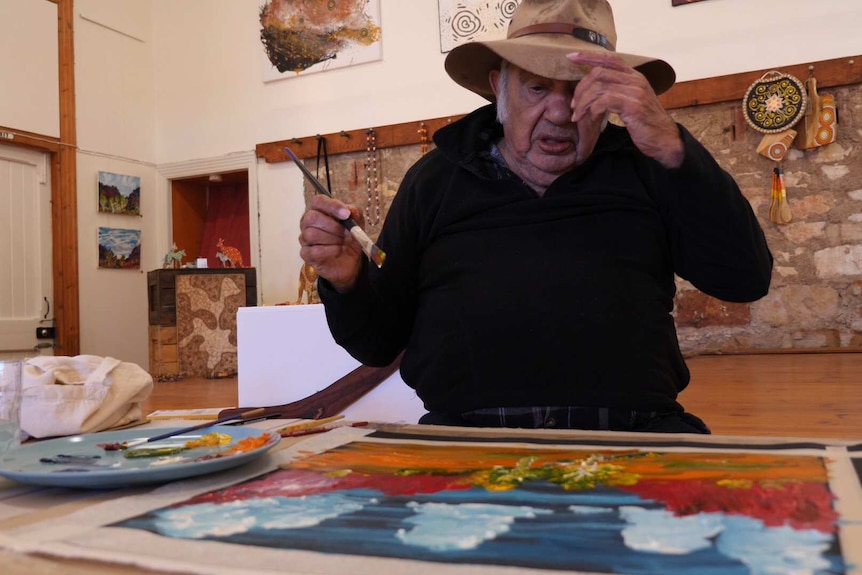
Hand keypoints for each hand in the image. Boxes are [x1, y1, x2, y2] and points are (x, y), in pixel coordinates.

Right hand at [298, 195, 364, 291]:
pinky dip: (329, 250)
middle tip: (346, 232)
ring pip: (312, 234)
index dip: (332, 206)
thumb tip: (350, 211)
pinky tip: (338, 250)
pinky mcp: (306, 254)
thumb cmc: (349, 238)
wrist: (349, 261)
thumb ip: (355, 214)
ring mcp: (305, 238)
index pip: (318, 201)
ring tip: (343, 242)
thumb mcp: (357, 224)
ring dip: (332, 239)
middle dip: (333, 226)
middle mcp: (308, 222)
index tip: (346, 214)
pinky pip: (314, 250)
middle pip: (312, 217)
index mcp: (319, 210)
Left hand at [567, 52, 683, 168]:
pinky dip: (593, 109)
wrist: (664, 139)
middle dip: (581, 88)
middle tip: (573, 105)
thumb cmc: (645, 123)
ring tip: (577, 115)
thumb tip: (594, 88)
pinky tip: (590, 117)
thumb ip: (617, 91)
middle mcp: (636, 79)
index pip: (609, 58)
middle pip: (599, 72)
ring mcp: (636, 91)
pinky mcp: (634, 106)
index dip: (589, 56)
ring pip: (600, 87)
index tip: (571, 57)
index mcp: (634, 76)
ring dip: (583, 102)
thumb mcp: (631, 101)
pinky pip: (605, 101)